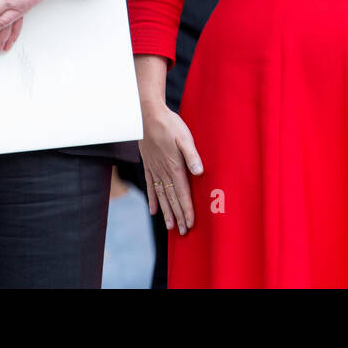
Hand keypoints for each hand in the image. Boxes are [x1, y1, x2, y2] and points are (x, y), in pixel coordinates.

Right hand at [139, 98, 202, 236]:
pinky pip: (150, 186)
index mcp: (174, 167)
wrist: (147, 116)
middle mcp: (163, 172)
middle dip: (178, 216)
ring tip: (169, 227)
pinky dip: (152, 199)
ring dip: (166, 212)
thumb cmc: (169, 125)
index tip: (190, 224)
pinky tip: (153, 210)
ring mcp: (154, 169)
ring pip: (161, 196)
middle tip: (183, 232)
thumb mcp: (185, 137)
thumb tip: (199, 173)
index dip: (187, 209)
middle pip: (172, 199)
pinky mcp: (148, 165)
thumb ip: (192, 156)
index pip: (182, 193)